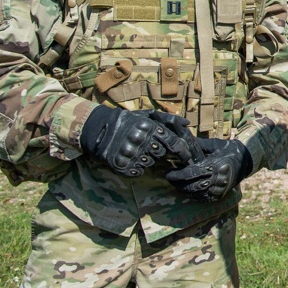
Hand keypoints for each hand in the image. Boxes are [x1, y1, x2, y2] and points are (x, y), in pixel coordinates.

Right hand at [79, 106, 195, 176]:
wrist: (99, 129)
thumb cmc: (128, 121)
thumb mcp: (146, 116)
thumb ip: (168, 120)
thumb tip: (187, 124)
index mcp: (149, 127)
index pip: (173, 143)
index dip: (183, 152)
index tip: (188, 158)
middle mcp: (140, 140)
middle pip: (161, 154)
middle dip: (159, 153)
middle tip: (148, 147)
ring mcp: (130, 153)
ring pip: (150, 163)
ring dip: (147, 159)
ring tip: (137, 150)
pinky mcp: (121, 164)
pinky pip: (138, 172)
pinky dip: (137, 168)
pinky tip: (131, 159)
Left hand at [165, 138, 253, 201]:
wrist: (246, 160)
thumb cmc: (228, 150)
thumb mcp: (214, 145)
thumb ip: (199, 145)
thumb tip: (182, 140)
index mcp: (215, 166)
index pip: (192, 173)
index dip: (178, 175)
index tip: (168, 173)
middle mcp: (217, 179)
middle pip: (192, 185)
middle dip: (178, 184)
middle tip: (169, 179)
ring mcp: (219, 189)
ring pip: (196, 194)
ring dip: (184, 190)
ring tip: (176, 185)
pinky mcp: (220, 195)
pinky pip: (203, 198)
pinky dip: (193, 196)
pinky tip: (187, 191)